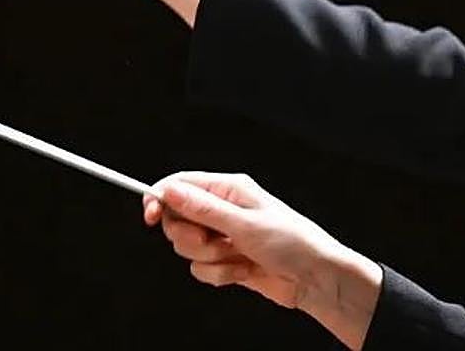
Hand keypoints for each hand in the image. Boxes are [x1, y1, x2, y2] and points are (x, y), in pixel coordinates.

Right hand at [142, 172, 381, 348]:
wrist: (315, 279)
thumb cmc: (292, 242)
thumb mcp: (244, 223)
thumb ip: (203, 209)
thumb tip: (169, 190)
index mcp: (229, 189)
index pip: (180, 185)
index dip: (159, 198)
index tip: (149, 216)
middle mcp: (223, 210)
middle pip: (177, 219)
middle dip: (189, 236)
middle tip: (212, 241)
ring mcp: (223, 236)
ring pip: (187, 248)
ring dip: (210, 258)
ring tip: (238, 257)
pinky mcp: (225, 261)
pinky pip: (201, 269)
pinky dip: (219, 275)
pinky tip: (244, 272)